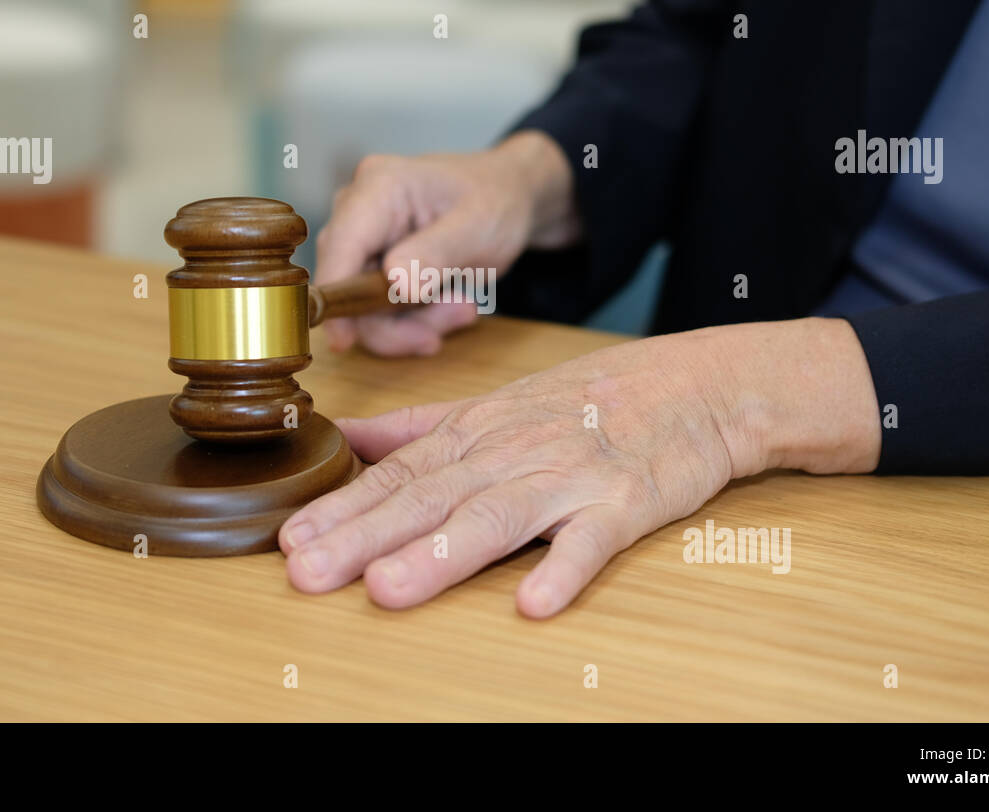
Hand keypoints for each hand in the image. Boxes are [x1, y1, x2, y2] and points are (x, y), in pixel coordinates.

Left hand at [280, 317, 880, 616]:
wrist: (698, 386)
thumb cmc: (590, 400)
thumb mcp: (497, 403)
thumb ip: (418, 425)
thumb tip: (345, 435)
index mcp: (478, 432)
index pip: (400, 474)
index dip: (344, 508)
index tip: (290, 542)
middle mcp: (513, 452)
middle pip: (431, 497)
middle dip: (364, 536)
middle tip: (308, 573)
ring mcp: (569, 477)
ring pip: (498, 515)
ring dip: (442, 553)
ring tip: (388, 590)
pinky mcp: (625, 503)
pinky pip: (593, 540)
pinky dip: (565, 569)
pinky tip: (534, 604)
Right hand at [314, 131, 579, 356]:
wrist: (511, 199)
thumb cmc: (496, 201)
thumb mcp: (478, 227)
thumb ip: (435, 254)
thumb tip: (394, 283)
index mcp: (379, 188)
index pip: (340, 246)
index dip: (336, 295)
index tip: (344, 341)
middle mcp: (359, 208)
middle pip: (347, 282)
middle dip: (394, 318)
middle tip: (452, 322)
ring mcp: (364, 235)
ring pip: (362, 303)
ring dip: (411, 321)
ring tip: (464, 310)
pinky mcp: (372, 259)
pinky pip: (377, 306)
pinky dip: (413, 318)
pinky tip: (452, 306)